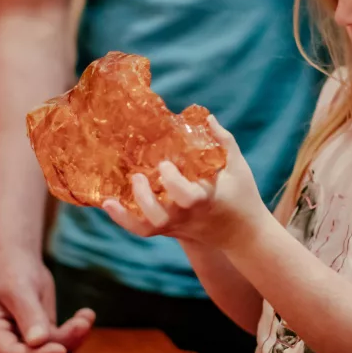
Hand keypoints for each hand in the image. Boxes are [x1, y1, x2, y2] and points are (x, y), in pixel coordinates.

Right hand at [0, 257, 95, 352]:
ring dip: (72, 336)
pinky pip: (60, 340)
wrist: (19, 261)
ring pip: (51, 348)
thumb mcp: (19, 289)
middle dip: (60, 344)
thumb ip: (29, 316)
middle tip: (82, 326)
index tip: (59, 350)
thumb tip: (39, 342)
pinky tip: (87, 314)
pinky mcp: (43, 336)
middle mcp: (6, 342)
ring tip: (86, 317)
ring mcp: (25, 341)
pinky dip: (75, 330)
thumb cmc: (12, 271)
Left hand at [102, 115, 268, 248]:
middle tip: (140, 175)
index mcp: (205, 201)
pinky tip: (109, 202)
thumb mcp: (239, 168)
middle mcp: (187, 217)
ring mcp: (176, 227)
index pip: (185, 197)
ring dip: (128, 212)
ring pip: (147, 227)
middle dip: (145, 198)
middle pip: (159, 217)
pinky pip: (141, 230)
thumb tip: (206, 117)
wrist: (241, 235)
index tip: (165, 163)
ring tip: (127, 183)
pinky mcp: (168, 230)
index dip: (171, 181)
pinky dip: (122, 219)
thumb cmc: (242, 196)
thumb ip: (224, 142)